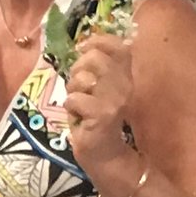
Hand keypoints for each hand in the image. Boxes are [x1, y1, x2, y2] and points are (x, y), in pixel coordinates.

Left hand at [63, 32, 135, 170]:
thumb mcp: (95, 90)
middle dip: (78, 68)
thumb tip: (82, 47)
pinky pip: (75, 99)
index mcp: (125, 76)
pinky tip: (79, 117)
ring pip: (83, 78)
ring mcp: (115, 100)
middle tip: (77, 85)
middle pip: (95, 58)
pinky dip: (70, 107)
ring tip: (78, 103)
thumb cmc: (95, 120)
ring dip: (73, 90)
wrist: (105, 155)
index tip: (82, 47)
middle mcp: (125, 85)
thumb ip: (93, 70)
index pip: (118, 47)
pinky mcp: (103, 115)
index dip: (98, 41)